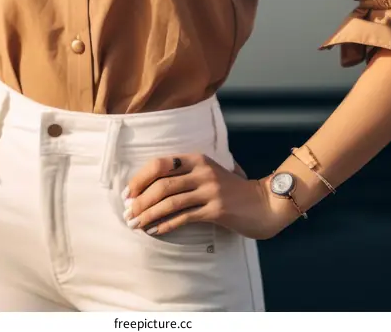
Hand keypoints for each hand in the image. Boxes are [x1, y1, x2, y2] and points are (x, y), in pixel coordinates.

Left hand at [121, 152, 280, 240]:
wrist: (263, 203)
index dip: (141, 178)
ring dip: (148, 215)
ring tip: (135, 224)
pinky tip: (154, 231)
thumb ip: (186, 175)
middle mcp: (202, 171)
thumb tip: (150, 188)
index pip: (160, 163)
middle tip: (127, 213)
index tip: (128, 193)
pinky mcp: (216, 209)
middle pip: (162, 184)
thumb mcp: (208, 174)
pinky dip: (165, 225)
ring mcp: (210, 190)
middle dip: (140, 200)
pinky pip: (184, 217)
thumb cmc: (231, 190)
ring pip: (170, 202)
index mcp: (197, 158)